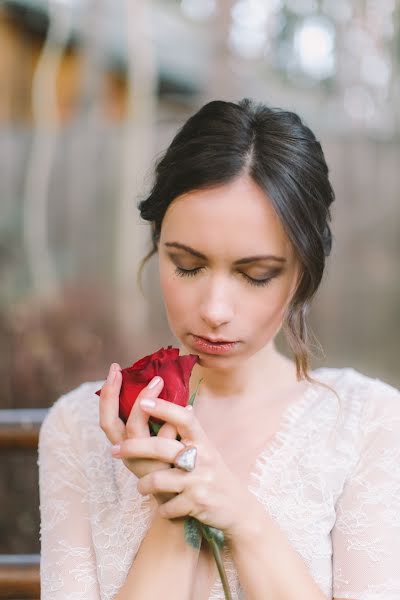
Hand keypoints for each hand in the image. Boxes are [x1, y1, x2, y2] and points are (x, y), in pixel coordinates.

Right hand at [98, 363, 178, 503]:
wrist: (184, 497)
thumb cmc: (170, 463)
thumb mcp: (157, 438)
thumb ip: (155, 417)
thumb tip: (161, 382)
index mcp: (125, 445)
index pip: (107, 419)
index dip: (107, 395)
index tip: (114, 369)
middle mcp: (129, 454)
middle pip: (112, 423)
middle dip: (115, 394)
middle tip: (121, 370)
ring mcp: (144, 462)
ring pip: (136, 428)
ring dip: (146, 402)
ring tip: (160, 381)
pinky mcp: (163, 468)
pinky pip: (167, 438)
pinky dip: (176, 421)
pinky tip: (190, 409)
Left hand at [113, 396, 250, 538]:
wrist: (238, 509)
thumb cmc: (213, 474)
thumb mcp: (206, 450)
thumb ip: (188, 434)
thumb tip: (179, 405)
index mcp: (202, 440)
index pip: (183, 418)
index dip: (164, 408)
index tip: (143, 400)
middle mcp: (202, 457)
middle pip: (161, 447)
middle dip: (133, 448)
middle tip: (115, 450)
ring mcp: (200, 480)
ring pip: (158, 479)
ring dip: (144, 486)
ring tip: (142, 487)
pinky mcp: (198, 503)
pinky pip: (167, 506)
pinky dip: (163, 509)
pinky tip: (164, 508)